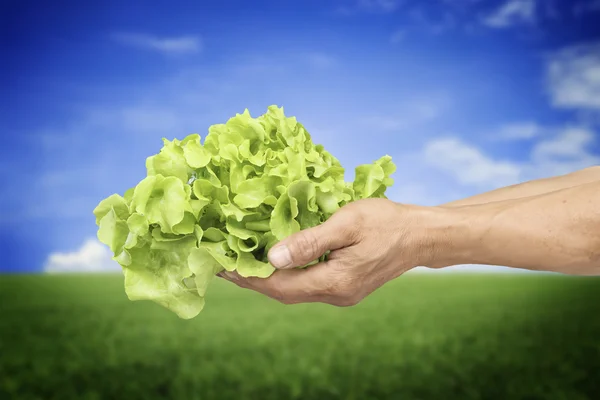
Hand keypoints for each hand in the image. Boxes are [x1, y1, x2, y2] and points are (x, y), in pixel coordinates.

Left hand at [219, 198, 445, 305]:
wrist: (420, 236)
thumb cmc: (386, 222)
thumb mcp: (346, 223)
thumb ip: (309, 242)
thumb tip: (272, 257)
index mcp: (334, 282)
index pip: (279, 284)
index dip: (249, 277)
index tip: (222, 266)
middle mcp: (336, 295)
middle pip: (283, 292)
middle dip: (252, 280)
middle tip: (224, 266)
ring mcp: (341, 294)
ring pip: (294, 290)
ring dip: (267, 278)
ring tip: (242, 264)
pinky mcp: (345, 287)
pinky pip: (307, 285)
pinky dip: (286, 275)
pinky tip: (275, 262)